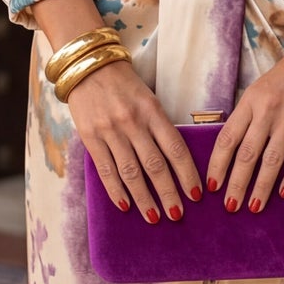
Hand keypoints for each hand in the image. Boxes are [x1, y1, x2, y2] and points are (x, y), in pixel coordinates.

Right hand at [66, 58, 202, 223]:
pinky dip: (116, 190)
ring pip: (131, 172)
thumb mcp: (149, 98)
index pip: (175, 148)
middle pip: (155, 165)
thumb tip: (176, 162)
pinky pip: (106, 169)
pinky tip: (125, 205)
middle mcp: (133, 122)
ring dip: (144, 198)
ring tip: (153, 217)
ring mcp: (111, 131)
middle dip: (168, 193)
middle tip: (177, 215)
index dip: (187, 173)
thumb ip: (160, 126)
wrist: (88, 66)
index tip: (196, 194)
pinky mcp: (90, 137)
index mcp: (153, 111)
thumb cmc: (125, 85)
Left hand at [205, 0, 283, 211]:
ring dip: (261, 186)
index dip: (217, 164)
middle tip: (229, 207)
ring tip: (254, 207)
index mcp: (250, 100)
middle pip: (246, 153)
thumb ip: (250, 115)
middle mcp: (267, 109)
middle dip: (236, 183)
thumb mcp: (262, 88)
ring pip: (271, 159)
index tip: (211, 185)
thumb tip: (234, 146)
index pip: (227, 137)